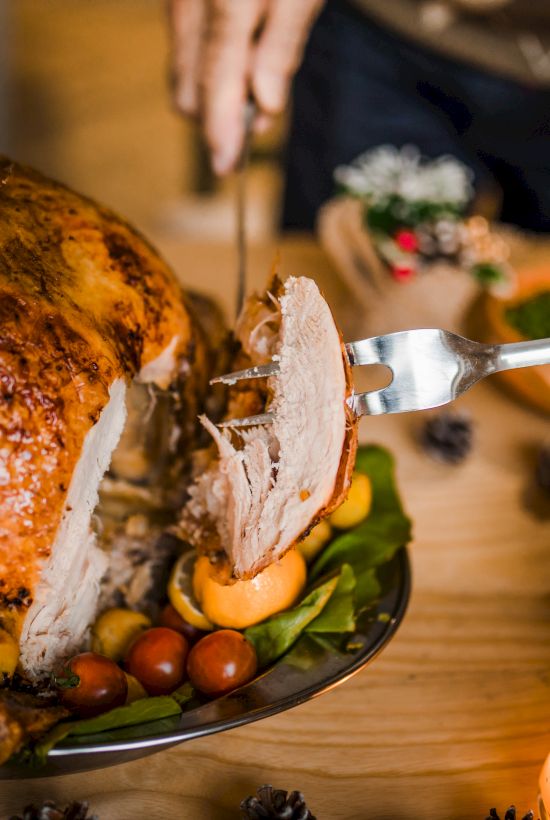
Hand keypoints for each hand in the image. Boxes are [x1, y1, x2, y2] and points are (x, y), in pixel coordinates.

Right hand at [169, 0, 323, 174]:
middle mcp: (189, 5)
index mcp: (225, 7)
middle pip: (187, 91)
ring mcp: (178, 0)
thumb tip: (266, 105)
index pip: (214, 85)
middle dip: (221, 116)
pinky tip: (241, 54)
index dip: (220, 131)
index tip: (225, 165)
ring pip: (181, 74)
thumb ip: (282, 47)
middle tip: (263, 111)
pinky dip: (207, 66)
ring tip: (259, 77)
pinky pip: (183, 49)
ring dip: (214, 94)